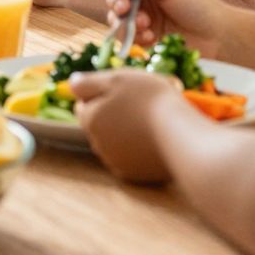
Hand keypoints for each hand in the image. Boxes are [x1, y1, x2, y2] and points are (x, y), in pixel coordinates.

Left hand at [70, 69, 177, 183]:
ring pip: (113, 142)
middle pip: (98, 125)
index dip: (102, 96)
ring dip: (124, 133)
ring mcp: (114, 161)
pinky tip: (153, 141)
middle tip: (140, 105)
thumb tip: (71, 84)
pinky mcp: (132, 175)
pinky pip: (129, 158)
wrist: (182, 137)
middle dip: (112, 115)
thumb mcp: (118, 79)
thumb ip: (89, 82)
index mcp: (90, 119)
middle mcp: (96, 143)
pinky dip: (136, 150)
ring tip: (149, 123)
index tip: (124, 92)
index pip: (84, 105)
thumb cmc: (151, 101)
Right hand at [103, 0, 234, 55]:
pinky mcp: (151, 41)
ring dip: (129, 27)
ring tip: (147, 29)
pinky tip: (152, 39)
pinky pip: (132, 41)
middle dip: (120, 12)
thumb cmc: (200, 6)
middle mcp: (145, 2)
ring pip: (122, 25)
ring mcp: (147, 23)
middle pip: (117, 6)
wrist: (219, 37)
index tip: (122, 5)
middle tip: (130, 16)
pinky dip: (138, 40)